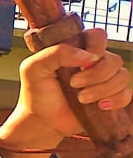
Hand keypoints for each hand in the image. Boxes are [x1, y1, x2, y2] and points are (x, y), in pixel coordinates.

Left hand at [3, 29, 130, 148]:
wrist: (41, 121)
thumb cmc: (36, 93)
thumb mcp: (33, 68)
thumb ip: (55, 53)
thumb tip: (87, 56)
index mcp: (76, 50)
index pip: (98, 36)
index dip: (97, 46)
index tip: (84, 62)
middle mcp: (93, 63)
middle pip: (113, 59)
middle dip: (95, 75)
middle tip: (73, 85)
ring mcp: (104, 80)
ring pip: (122, 76)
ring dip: (102, 89)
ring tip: (81, 99)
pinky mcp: (111, 97)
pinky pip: (127, 93)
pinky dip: (115, 100)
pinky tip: (99, 106)